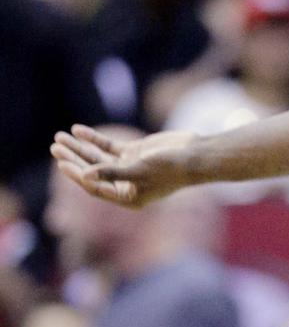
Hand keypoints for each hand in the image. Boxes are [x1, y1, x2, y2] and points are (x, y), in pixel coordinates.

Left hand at [50, 125, 196, 207]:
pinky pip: (108, 146)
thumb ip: (112, 172)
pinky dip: (94, 139)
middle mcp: (126, 184)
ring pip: (97, 158)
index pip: (95, 187)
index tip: (61, 162)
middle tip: (56, 146)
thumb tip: (85, 175)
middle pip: (92, 171)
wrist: (194, 155)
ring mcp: (128, 167)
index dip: (76, 175)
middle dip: (73, 158)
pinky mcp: (133, 153)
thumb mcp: (139, 170)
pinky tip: (78, 130)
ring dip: (79, 147)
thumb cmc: (170, 168)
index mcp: (128, 197)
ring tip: (60, 136)